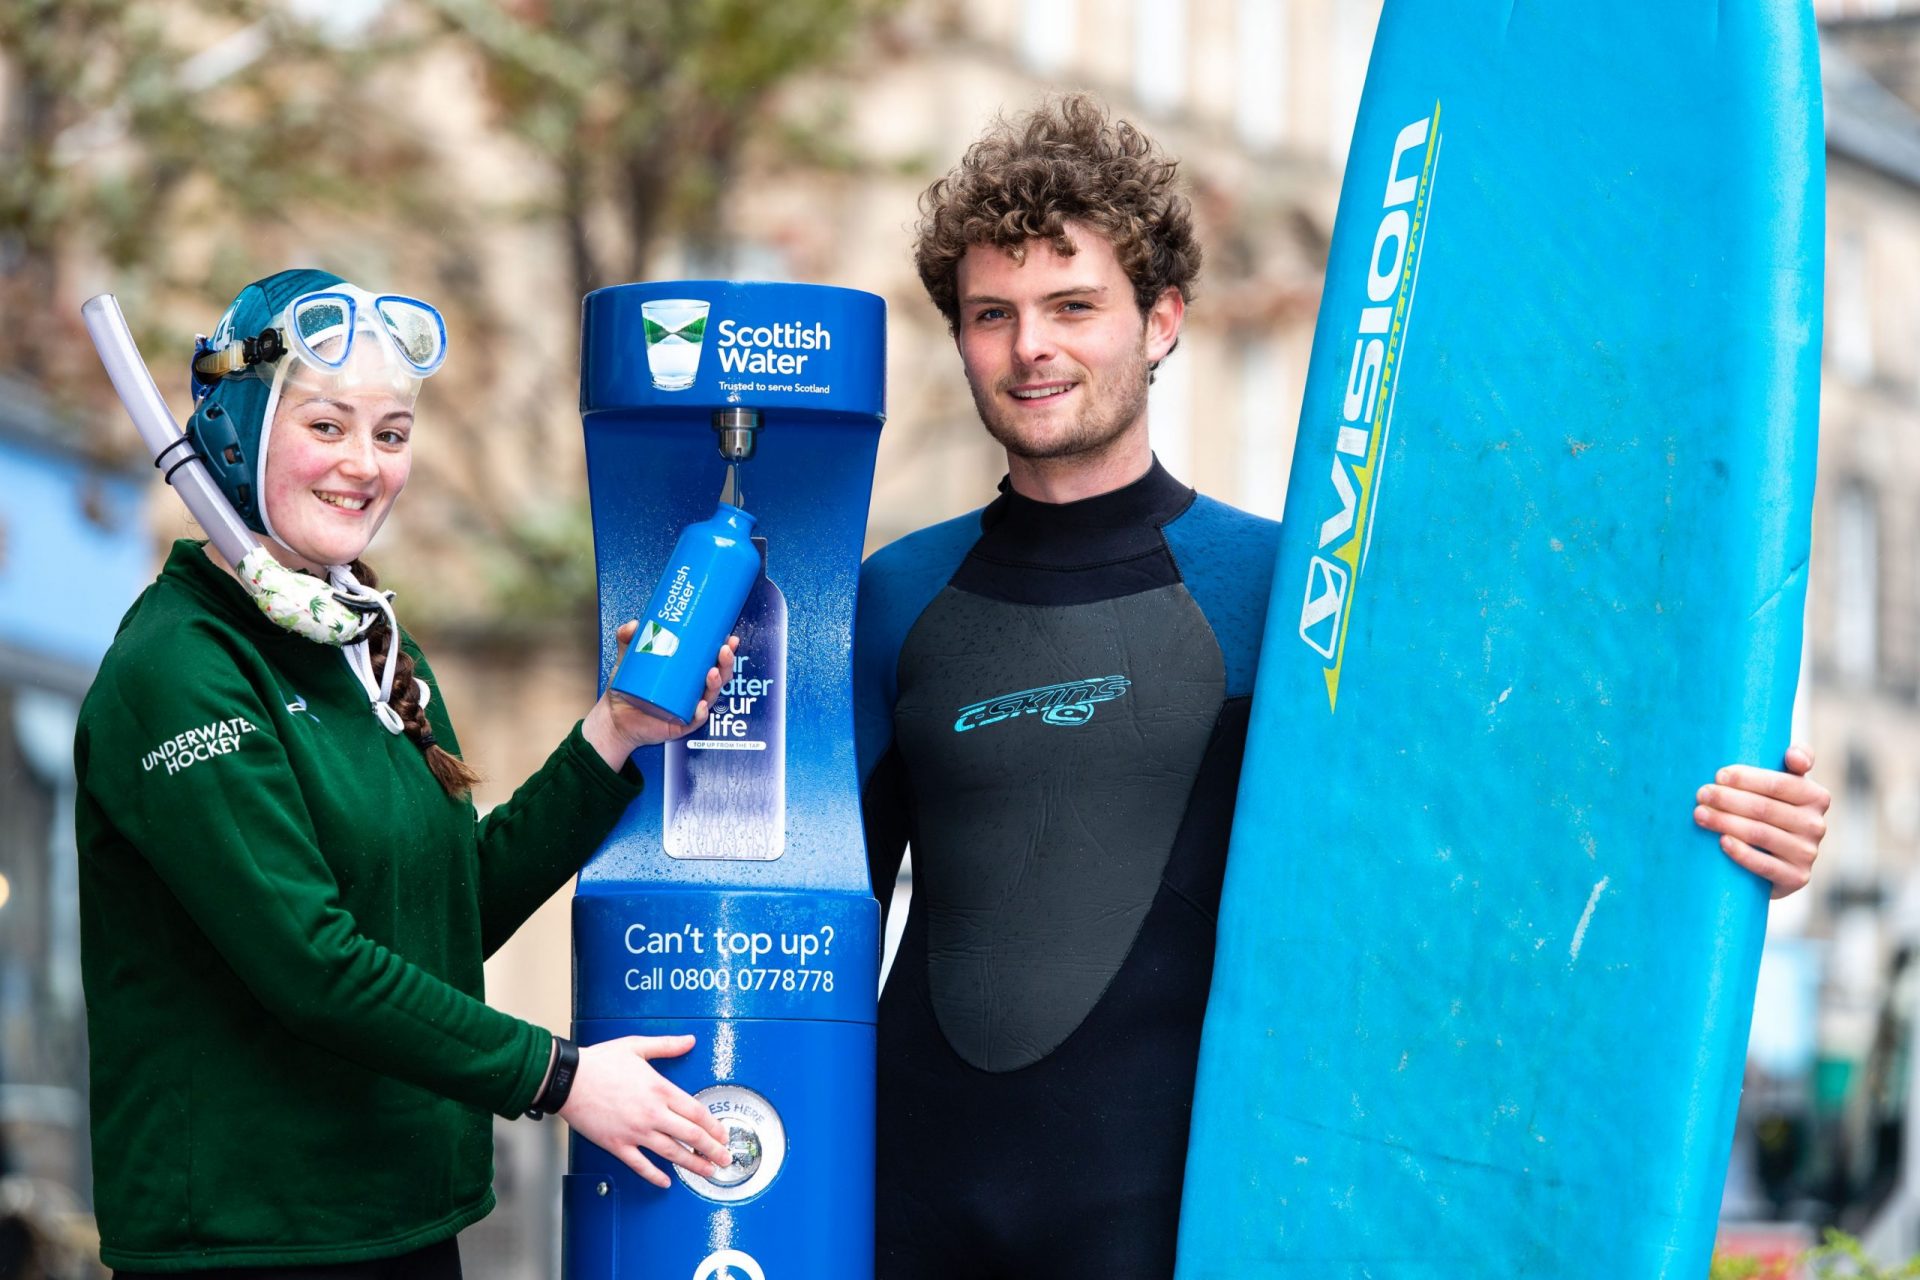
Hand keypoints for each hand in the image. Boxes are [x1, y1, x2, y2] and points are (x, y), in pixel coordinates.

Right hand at [558, 1035, 733, 1188]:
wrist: (568, 1079)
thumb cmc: (599, 1062)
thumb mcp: (637, 1046)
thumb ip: (667, 1046)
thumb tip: (689, 1040)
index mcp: (660, 1090)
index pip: (697, 1113)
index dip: (715, 1127)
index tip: (723, 1135)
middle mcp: (652, 1113)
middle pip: (691, 1136)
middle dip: (713, 1150)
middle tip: (725, 1159)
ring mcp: (635, 1132)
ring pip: (672, 1153)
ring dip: (693, 1165)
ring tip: (707, 1172)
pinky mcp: (617, 1144)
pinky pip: (640, 1165)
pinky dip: (655, 1175)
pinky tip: (666, 1181)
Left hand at [582, 628, 738, 768]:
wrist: (613, 718)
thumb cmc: (628, 689)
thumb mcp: (628, 659)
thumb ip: (628, 638)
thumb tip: (633, 625)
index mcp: (688, 674)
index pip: (713, 661)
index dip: (725, 650)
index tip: (729, 638)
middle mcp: (692, 690)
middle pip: (718, 677)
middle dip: (726, 664)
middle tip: (723, 651)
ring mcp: (688, 708)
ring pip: (711, 696)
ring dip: (716, 684)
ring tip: (712, 673)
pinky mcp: (680, 724)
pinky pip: (695, 720)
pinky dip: (700, 714)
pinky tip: (700, 705)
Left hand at [1695, 744, 1829, 898]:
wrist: (1772, 863)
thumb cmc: (1769, 811)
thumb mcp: (1781, 786)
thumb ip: (1793, 761)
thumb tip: (1795, 756)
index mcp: (1816, 796)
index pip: (1779, 783)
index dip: (1747, 778)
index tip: (1719, 775)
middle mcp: (1816, 825)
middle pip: (1765, 808)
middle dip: (1728, 799)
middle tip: (1701, 794)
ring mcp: (1807, 853)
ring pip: (1761, 834)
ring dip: (1726, 822)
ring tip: (1699, 814)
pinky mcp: (1796, 878)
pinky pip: (1765, 865)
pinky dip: (1741, 852)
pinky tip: (1722, 842)